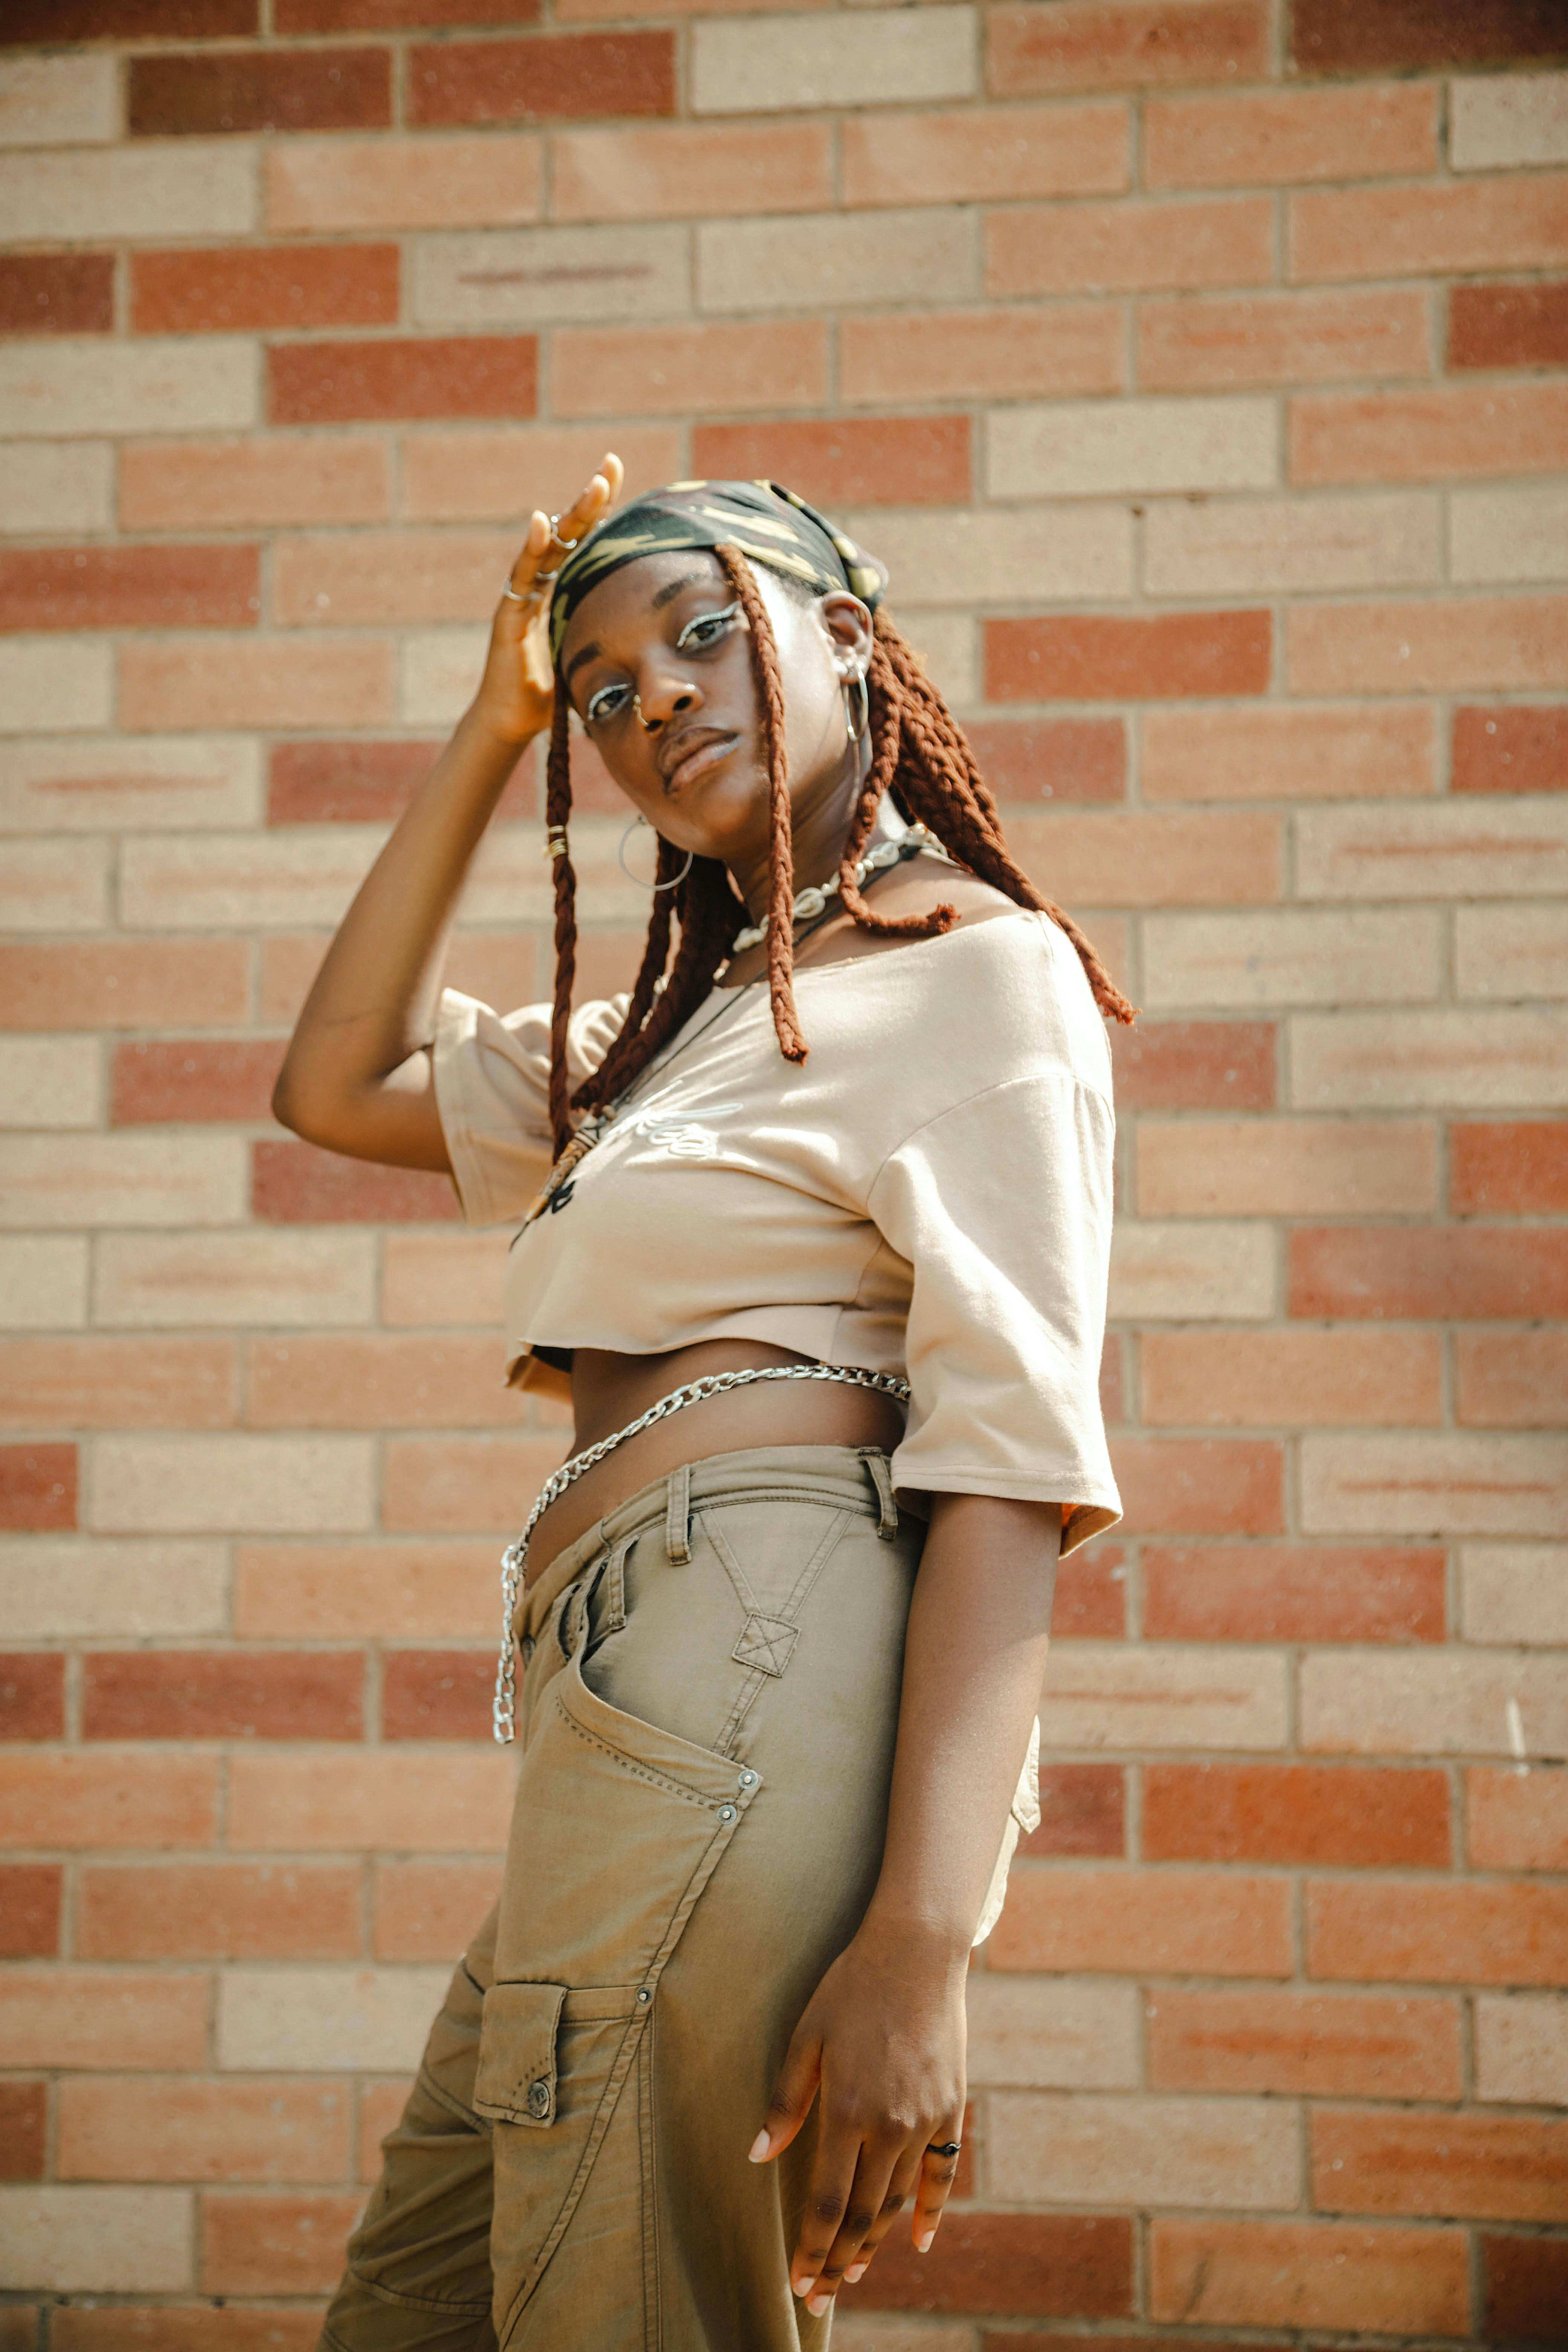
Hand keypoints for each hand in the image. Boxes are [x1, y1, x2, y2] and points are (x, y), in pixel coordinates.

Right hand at [470, 452, 623, 747]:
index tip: (618, 474)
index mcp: (563, 590)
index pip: (586, 542)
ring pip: (549, 546)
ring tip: (596, 487)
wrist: (513, 721)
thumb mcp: (591, 654)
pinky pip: (521, 576)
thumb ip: (610, 633)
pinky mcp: (508, 615)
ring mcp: (522, 596)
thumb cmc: (552, 693)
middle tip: (611, 466)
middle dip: (591, 500)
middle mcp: (542, 585)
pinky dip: (531, 548)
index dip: (602, 511)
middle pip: (569, 534)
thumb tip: (659, 631)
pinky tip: (542, 522)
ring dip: (572, 516)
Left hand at [748, 1923, 966, 2316]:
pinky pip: (941, 2173)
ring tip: (853, 2272)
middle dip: (838, 2261)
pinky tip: (920, 2241)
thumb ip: (785, 2101)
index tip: (798, 2283)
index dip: (811, 2249)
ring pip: (898, 2200)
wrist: (916, 1952)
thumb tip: (757, 2154)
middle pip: (863, 2214)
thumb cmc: (851, 1988)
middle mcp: (889, 2124)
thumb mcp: (807, 2037)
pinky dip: (931, 2211)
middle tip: (820, 2297)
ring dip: (875, 2242)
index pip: (827, 2202)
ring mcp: (925, 2119)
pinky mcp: (950, 2108)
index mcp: (847, 2109)